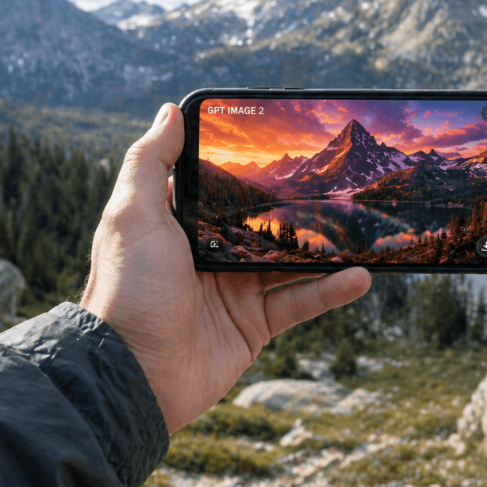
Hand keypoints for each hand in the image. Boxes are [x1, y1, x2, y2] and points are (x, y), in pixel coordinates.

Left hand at [80, 103, 371, 431]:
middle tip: (336, 183)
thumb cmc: (127, 290)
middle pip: (262, 225)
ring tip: (358, 228)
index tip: (283, 144)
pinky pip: (299, 302)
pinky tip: (359, 276)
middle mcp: (208, 255)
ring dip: (324, 248)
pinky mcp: (253, 326)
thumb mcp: (132, 216)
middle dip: (296, 207)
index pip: (220, 190)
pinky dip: (330, 291)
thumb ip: (150, 162)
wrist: (132, 376)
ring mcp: (234, 291)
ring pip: (289, 262)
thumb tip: (170, 111)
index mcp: (179, 227)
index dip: (247, 170)